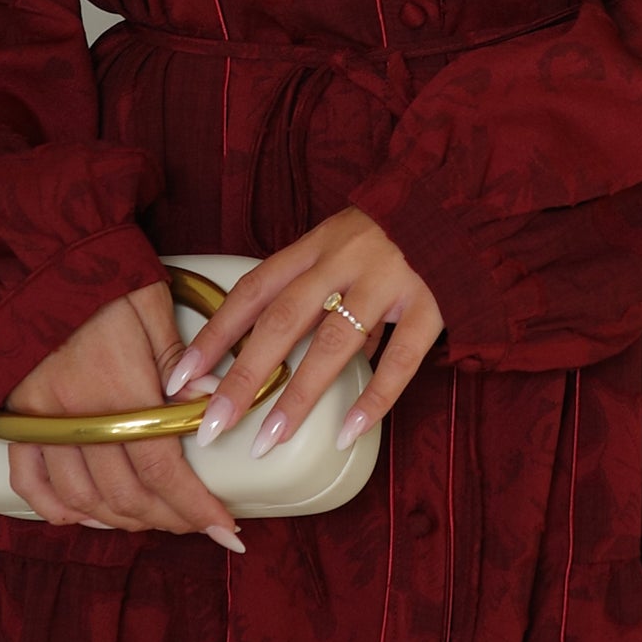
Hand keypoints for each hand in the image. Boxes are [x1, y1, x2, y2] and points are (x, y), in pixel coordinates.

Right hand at [0, 279, 246, 550]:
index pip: (162, 469)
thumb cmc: (96, 278)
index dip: (196, 507)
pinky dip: (57, 509)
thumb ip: (179, 360)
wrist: (30, 260)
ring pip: (83, 499)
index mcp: (117, 388)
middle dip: (169, 518)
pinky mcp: (17, 421)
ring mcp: (41, 424)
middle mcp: (76, 416)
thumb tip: (211, 402)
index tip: (225, 529)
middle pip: (126, 494)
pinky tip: (84, 517)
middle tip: (197, 522)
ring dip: (122, 520)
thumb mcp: (150, 306)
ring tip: (154, 519)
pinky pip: (29, 482)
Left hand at [163, 209, 442, 463]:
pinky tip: (348, 432)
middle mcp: (344, 259)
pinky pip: (400, 358)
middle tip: (212, 423)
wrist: (461, 202)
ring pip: (334, 342)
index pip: (252, 291)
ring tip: (268, 440)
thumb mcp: (341, 245)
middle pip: (282, 320)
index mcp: (315, 245)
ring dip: (298, 396)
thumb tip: (280, 354)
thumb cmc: (392, 232)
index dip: (213, 334)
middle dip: (243, 376)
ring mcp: (388, 280)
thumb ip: (314, 292)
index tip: (180, 377)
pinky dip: (374, 397)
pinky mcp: (430, 302)